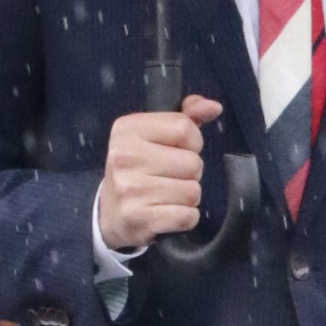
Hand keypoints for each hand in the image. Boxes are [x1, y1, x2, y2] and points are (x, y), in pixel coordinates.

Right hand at [97, 96, 221, 250]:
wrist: (111, 214)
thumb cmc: (140, 170)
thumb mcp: (155, 136)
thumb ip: (186, 116)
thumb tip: (214, 107)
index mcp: (128, 129)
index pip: (184, 128)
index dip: (192, 143)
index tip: (176, 152)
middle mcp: (124, 156)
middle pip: (193, 162)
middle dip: (190, 174)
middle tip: (168, 179)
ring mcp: (130, 188)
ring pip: (193, 191)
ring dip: (187, 198)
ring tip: (166, 197)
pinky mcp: (138, 218)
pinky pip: (187, 216)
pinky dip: (185, 218)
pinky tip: (167, 214)